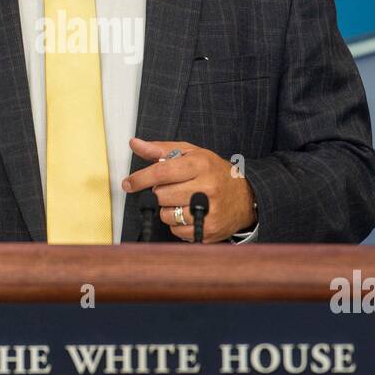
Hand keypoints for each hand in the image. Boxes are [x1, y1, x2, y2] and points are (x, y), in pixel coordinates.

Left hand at [121, 138, 255, 242]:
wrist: (246, 196)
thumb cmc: (215, 172)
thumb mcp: (192, 153)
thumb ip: (161, 149)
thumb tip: (135, 144)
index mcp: (200, 164)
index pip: (161, 171)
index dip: (140, 178)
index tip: (128, 183)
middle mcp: (206, 187)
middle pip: (161, 195)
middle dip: (161, 193)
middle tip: (173, 188)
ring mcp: (209, 211)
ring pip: (167, 215)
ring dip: (168, 209)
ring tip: (184, 201)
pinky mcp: (209, 230)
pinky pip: (177, 231)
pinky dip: (178, 224)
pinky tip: (190, 214)